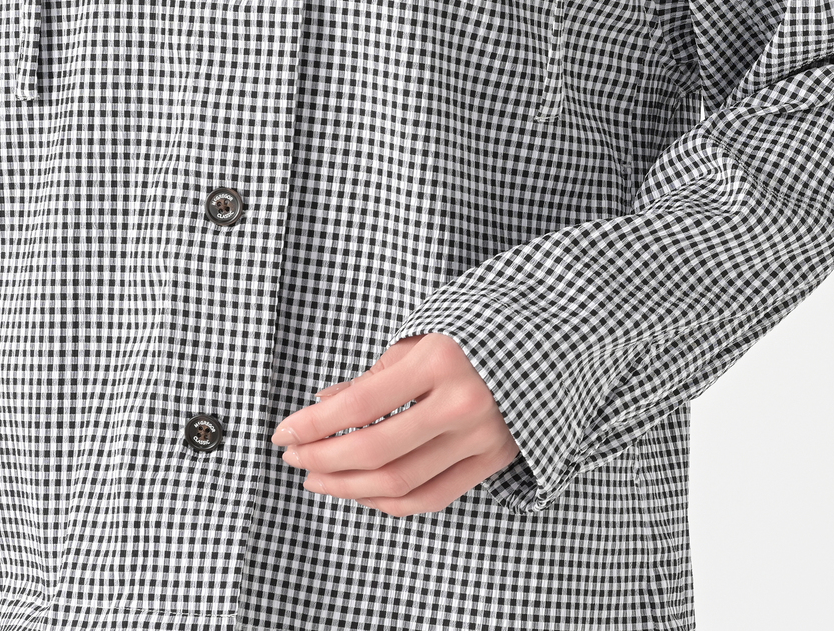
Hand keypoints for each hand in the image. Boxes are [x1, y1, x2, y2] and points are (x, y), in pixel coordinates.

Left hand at [270, 332, 520, 516]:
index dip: (312, 424)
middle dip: (322, 459)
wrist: (550, 337)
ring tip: (318, 478)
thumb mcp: (422, 336)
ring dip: (348, 487)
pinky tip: (362, 492)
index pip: (359, 406)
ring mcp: (483, 435)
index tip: (282, 432)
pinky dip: (389, 502)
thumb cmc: (477, 330)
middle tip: (293, 457)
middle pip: (375, 451)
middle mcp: (463, 401)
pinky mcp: (495, 458)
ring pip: (400, 483)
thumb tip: (322, 406)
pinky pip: (432, 496)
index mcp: (440, 359)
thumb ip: (373, 377)